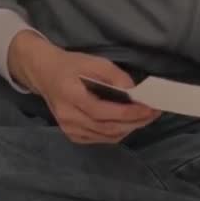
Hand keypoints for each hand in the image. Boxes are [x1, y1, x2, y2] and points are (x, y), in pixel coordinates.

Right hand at [7, 30, 159, 143]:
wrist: (45, 74)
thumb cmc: (71, 65)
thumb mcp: (93, 62)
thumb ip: (115, 76)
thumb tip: (134, 91)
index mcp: (70, 96)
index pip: (103, 111)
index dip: (128, 113)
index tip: (150, 108)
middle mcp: (68, 117)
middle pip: (107, 128)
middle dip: (135, 122)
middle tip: (154, 113)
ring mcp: (69, 129)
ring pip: (106, 136)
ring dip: (129, 128)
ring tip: (145, 117)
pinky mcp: (73, 135)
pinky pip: (100, 138)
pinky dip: (117, 133)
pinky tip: (128, 123)